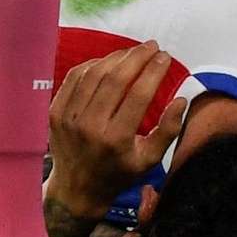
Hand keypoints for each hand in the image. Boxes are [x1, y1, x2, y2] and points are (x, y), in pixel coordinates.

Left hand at [45, 44, 185, 236]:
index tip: (165, 57)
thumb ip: (168, 130)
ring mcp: (69, 118)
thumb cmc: (118, 173)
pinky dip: (93, 64)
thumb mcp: (149, 160)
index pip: (138, 94)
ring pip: (94, 74)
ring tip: (133, 52)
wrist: (76, 190)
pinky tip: (107, 61)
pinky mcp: (55, 112)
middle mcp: (90, 126)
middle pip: (115, 78)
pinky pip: (75, 78)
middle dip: (137, 57)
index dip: (154, 71)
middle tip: (152, 46)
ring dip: (116, 57)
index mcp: (116, 139)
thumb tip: (181, 99)